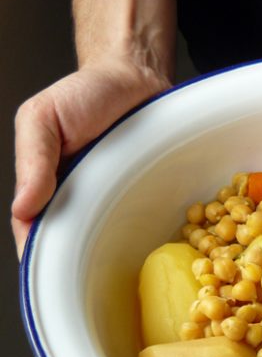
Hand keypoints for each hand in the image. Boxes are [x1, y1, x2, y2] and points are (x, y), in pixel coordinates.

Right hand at [12, 59, 170, 257]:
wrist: (135, 78)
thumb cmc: (86, 93)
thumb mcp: (43, 117)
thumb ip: (32, 160)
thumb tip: (23, 207)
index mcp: (45, 184)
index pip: (33, 229)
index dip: (38, 252)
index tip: (47, 271)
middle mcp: (77, 196)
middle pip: (70, 242)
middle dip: (75, 261)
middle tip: (85, 277)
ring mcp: (111, 198)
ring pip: (103, 239)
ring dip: (107, 255)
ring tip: (112, 273)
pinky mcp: (142, 195)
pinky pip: (139, 224)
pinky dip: (140, 237)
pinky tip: (143, 253)